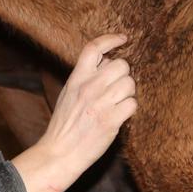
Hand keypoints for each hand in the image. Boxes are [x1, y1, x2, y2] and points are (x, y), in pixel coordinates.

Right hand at [10, 34, 136, 191]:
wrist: (60, 152)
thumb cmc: (65, 124)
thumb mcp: (68, 93)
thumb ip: (85, 77)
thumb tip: (107, 62)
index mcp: (76, 79)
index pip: (94, 48)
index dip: (111, 39)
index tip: (123, 39)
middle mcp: (88, 88)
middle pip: (121, 65)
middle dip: (123, 75)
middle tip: (117, 87)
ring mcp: (100, 104)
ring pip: (129, 83)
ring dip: (128, 92)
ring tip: (117, 103)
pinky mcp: (111, 120)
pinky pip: (132, 104)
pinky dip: (129, 108)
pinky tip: (119, 115)